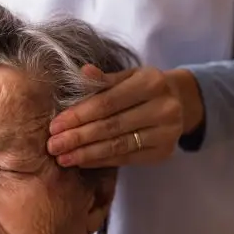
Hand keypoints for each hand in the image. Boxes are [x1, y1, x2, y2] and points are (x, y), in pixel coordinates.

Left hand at [47, 65, 193, 167]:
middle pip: (111, 126)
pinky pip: (126, 158)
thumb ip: (104, 79)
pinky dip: (100, 161)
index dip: (79, 115)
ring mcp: (166, 133)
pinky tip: (81, 161)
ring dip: (86, 153)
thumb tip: (82, 72)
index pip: (107, 102)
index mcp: (151, 83)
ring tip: (62, 157)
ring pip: (118, 145)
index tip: (55, 125)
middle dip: (78, 137)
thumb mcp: (128, 77)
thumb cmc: (144, 88)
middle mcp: (163, 108)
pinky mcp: (163, 153)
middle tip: (52, 145)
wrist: (181, 103)